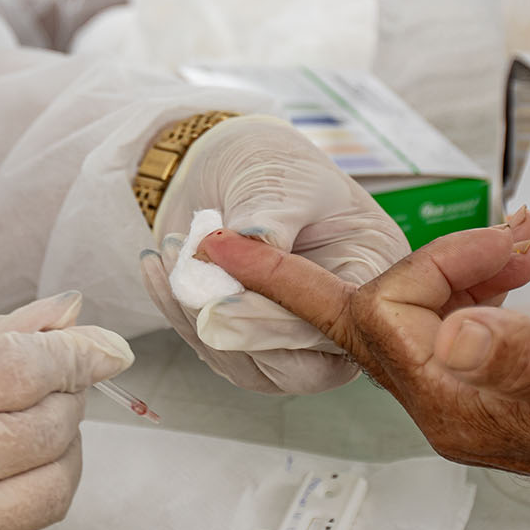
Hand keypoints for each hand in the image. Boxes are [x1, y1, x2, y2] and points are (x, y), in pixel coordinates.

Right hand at [0, 292, 131, 529]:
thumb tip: (69, 313)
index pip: (28, 365)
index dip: (82, 356)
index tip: (108, 350)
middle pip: (50, 423)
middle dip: (70, 400)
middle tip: (54, 389)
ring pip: (52, 484)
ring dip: (63, 455)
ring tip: (37, 437)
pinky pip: (15, 529)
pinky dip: (26, 497)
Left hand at [139, 115, 407, 393]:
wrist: (227, 165)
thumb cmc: (271, 163)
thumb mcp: (280, 181)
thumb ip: (269, 226)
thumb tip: (247, 264)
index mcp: (372, 274)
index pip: (334, 324)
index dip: (276, 320)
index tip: (221, 300)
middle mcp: (341, 319)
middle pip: (297, 365)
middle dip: (231, 324)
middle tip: (187, 277)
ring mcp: (297, 341)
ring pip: (247, 366)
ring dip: (196, 316)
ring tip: (175, 253)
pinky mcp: (254, 349)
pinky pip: (214, 353)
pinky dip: (179, 314)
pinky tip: (158, 268)